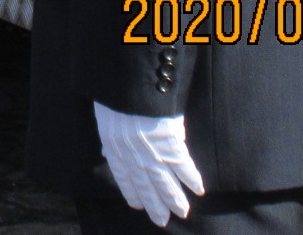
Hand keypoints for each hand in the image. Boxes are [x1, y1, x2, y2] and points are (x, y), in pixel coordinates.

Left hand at [94, 102, 202, 226]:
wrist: (128, 80)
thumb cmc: (113, 90)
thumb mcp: (104, 114)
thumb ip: (109, 135)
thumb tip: (106, 151)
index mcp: (113, 144)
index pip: (124, 176)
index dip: (132, 192)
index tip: (138, 206)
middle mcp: (132, 154)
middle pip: (146, 184)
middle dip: (154, 204)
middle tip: (161, 221)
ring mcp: (151, 151)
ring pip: (165, 181)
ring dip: (174, 199)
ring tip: (182, 213)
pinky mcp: (170, 143)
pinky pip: (183, 166)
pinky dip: (192, 179)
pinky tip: (198, 191)